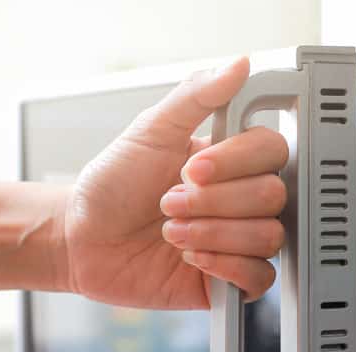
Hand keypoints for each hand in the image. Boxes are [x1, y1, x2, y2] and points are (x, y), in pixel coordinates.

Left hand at [61, 58, 288, 308]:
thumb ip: (196, 96)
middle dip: (214, 202)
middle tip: (169, 203)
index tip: (192, 168)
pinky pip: (259, 278)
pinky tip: (193, 259)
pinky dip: (225, 267)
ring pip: (268, 238)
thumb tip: (238, 65)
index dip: (235, 163)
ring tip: (173, 233)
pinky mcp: (230, 282)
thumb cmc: (112, 186)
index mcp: (231, 161)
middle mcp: (240, 200)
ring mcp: (238, 240)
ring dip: (212, 235)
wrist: (83, 239)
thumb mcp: (150, 131)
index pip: (271, 152)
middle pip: (272, 196)